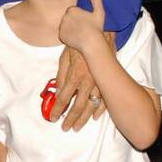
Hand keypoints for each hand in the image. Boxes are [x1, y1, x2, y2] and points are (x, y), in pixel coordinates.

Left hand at [51, 8, 115, 131]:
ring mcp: (100, 82)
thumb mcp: (64, 57)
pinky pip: (105, 99)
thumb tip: (57, 92)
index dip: (57, 109)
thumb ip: (61, 75)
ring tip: (77, 127)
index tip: (52, 118)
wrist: (99, 33)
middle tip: (65, 128)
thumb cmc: (78, 44)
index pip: (64, 97)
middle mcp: (88, 81)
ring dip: (83, 118)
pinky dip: (100, 110)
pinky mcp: (108, 80)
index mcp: (75, 75)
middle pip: (78, 105)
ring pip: (92, 105)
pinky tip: (94, 117)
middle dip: (70, 119)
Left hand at [58, 0, 105, 52]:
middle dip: (74, 21)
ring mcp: (62, 27)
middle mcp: (64, 17)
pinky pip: (64, 34)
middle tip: (83, 27)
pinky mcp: (61, 36)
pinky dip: (68, 36)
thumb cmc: (96, 27)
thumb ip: (96, 0)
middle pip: (68, 18)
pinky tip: (76, 37)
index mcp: (72, 10)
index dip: (79, 15)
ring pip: (65, 26)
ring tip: (80, 33)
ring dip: (70, 28)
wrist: (91, 43)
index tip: (85, 20)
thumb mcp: (99, 12)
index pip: (73, 11)